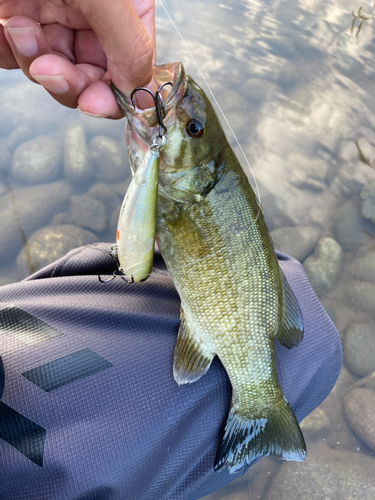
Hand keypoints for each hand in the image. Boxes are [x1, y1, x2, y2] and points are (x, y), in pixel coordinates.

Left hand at [0, 0, 155, 116]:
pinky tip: (3, 27)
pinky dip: (7, 50)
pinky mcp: (21, 19)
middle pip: (89, 81)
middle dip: (67, 81)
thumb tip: (140, 97)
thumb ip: (131, 47)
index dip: (114, 95)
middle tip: (49, 70)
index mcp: (125, 13)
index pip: (129, 71)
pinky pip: (17, 56)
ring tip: (18, 25)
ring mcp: (56, 21)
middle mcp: (93, 21)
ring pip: (51, 73)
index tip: (94, 103)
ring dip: (33, 60)